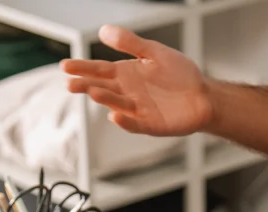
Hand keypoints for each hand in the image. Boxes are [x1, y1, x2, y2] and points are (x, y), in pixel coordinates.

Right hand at [61, 25, 212, 135]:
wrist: (203, 95)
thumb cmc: (179, 74)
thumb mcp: (154, 52)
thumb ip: (131, 43)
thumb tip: (103, 31)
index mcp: (126, 74)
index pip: (100, 70)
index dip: (83, 68)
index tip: (64, 66)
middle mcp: (129, 93)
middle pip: (104, 88)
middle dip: (86, 85)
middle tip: (70, 83)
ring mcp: (139, 110)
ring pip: (118, 104)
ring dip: (105, 99)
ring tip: (93, 92)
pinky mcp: (152, 124)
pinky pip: (136, 124)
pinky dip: (126, 122)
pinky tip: (115, 116)